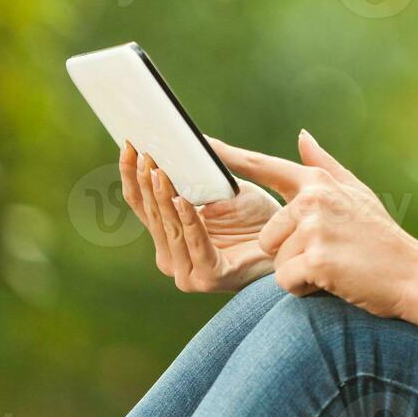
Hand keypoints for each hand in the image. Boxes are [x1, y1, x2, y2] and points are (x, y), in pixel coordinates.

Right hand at [118, 140, 281, 292]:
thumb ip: (202, 173)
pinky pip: (195, 243)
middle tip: (142, 153)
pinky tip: (182, 200)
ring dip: (163, 197)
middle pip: (153, 214)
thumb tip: (190, 139)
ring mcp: (187, 271)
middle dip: (146, 182)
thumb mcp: (225, 189)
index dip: (132, 175)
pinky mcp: (208, 277)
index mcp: (169, 236)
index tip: (128, 145)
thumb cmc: (258, 218)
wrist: (289, 244)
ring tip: (158, 171)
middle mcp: (171, 256)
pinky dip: (188, 221)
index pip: (142, 203)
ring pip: (170, 227)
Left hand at [219, 130, 417, 332]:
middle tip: (329, 253)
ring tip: (333, 266)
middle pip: (267, 234)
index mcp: (318, 181)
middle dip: (290, 253)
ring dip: (298, 271)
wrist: (411, 274)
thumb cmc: (381, 237)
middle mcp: (314, 198)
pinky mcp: (315, 258)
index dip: (229, 157)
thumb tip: (302, 136)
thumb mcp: (355, 193)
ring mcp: (314, 227)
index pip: (264, 167)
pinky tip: (333, 280)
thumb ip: (324, 165)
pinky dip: (305, 288)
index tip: (199, 144)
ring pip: (275, 259)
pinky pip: (285, 280)